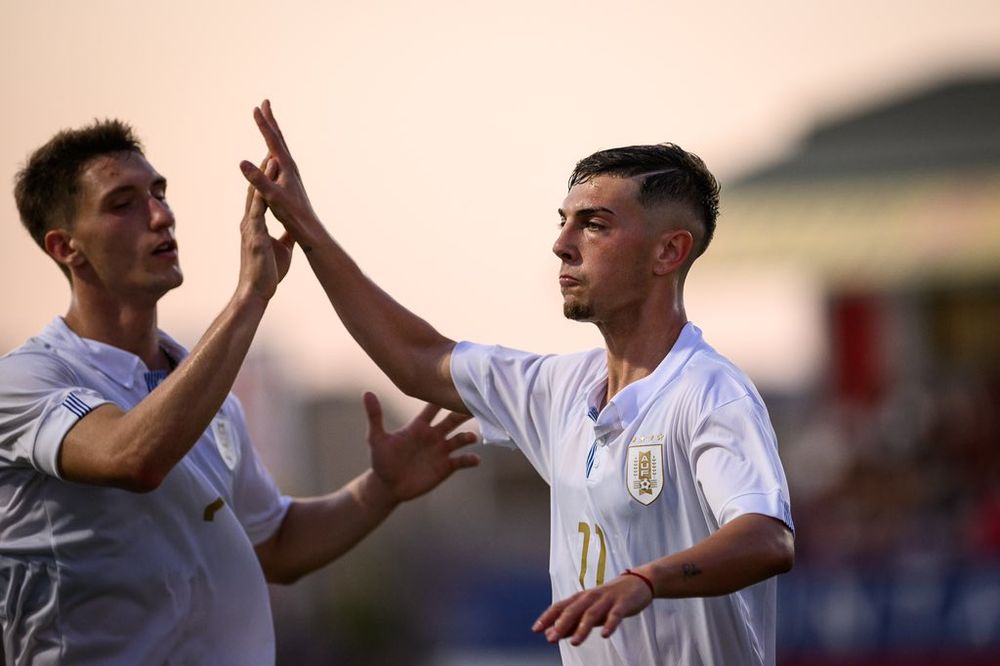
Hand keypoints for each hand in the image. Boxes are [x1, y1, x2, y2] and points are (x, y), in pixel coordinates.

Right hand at [238, 157, 294, 302]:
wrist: (257, 290)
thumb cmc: (267, 272)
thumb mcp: (280, 249)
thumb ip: (284, 238)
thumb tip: (291, 232)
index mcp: (257, 224)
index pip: (261, 195)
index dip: (266, 177)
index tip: (273, 159)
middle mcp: (250, 222)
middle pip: (255, 189)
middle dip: (261, 168)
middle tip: (268, 147)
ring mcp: (251, 228)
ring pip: (255, 195)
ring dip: (262, 176)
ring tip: (270, 155)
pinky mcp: (254, 236)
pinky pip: (258, 212)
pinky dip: (262, 197)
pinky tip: (267, 186)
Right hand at [239, 100, 320, 243]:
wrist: (309, 228)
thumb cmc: (292, 214)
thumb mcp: (271, 196)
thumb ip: (258, 179)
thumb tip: (242, 162)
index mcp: (286, 167)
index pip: (272, 140)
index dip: (263, 124)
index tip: (256, 108)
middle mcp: (290, 167)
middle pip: (279, 138)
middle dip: (271, 121)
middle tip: (265, 103)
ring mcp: (291, 174)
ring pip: (281, 148)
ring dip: (273, 133)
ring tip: (268, 124)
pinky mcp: (290, 182)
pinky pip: (280, 158)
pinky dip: (275, 149)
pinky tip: (273, 155)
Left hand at [364, 392, 479, 502]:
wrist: (387, 486)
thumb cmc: (381, 460)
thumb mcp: (376, 438)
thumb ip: (375, 416)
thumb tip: (367, 393)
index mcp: (419, 426)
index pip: (434, 407)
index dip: (443, 396)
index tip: (454, 385)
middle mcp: (433, 435)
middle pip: (453, 419)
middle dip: (463, 412)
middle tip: (476, 405)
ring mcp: (441, 451)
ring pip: (460, 439)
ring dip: (468, 437)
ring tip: (471, 437)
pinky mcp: (446, 467)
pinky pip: (461, 460)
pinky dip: (470, 459)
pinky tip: (475, 460)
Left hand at [532, 573, 653, 645]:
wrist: (638, 582)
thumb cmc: (609, 598)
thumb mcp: (590, 610)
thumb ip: (572, 622)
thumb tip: (552, 634)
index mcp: (581, 598)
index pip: (561, 606)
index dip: (548, 617)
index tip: (536, 629)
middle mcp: (591, 597)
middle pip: (574, 610)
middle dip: (561, 624)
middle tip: (551, 638)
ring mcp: (607, 600)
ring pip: (592, 614)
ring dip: (582, 628)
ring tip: (574, 642)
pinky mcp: (622, 604)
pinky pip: (615, 615)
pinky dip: (610, 624)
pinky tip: (605, 635)